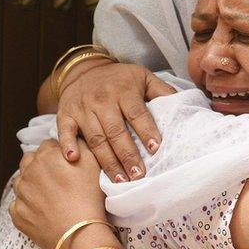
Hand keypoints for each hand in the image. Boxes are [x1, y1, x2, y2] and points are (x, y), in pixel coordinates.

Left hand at [10, 140, 107, 248]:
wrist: (80, 232)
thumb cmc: (90, 197)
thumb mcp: (94, 162)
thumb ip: (81, 145)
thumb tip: (73, 139)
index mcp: (46, 156)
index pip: (48, 145)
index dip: (58, 154)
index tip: (67, 164)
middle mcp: (28, 171)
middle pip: (30, 160)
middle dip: (40, 165)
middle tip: (57, 179)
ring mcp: (20, 193)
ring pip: (22, 182)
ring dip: (32, 185)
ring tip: (50, 196)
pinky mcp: (17, 214)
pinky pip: (19, 205)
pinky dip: (28, 207)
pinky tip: (43, 212)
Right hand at [56, 62, 175, 181]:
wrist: (84, 69)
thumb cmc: (121, 79)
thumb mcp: (144, 77)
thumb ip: (162, 91)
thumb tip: (183, 107)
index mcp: (124, 90)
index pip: (136, 113)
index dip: (145, 130)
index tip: (154, 149)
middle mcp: (102, 99)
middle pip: (115, 130)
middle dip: (127, 154)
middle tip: (138, 175)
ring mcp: (82, 108)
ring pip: (95, 137)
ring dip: (106, 160)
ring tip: (119, 179)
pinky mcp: (65, 114)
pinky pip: (65, 131)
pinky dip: (67, 145)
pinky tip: (73, 159)